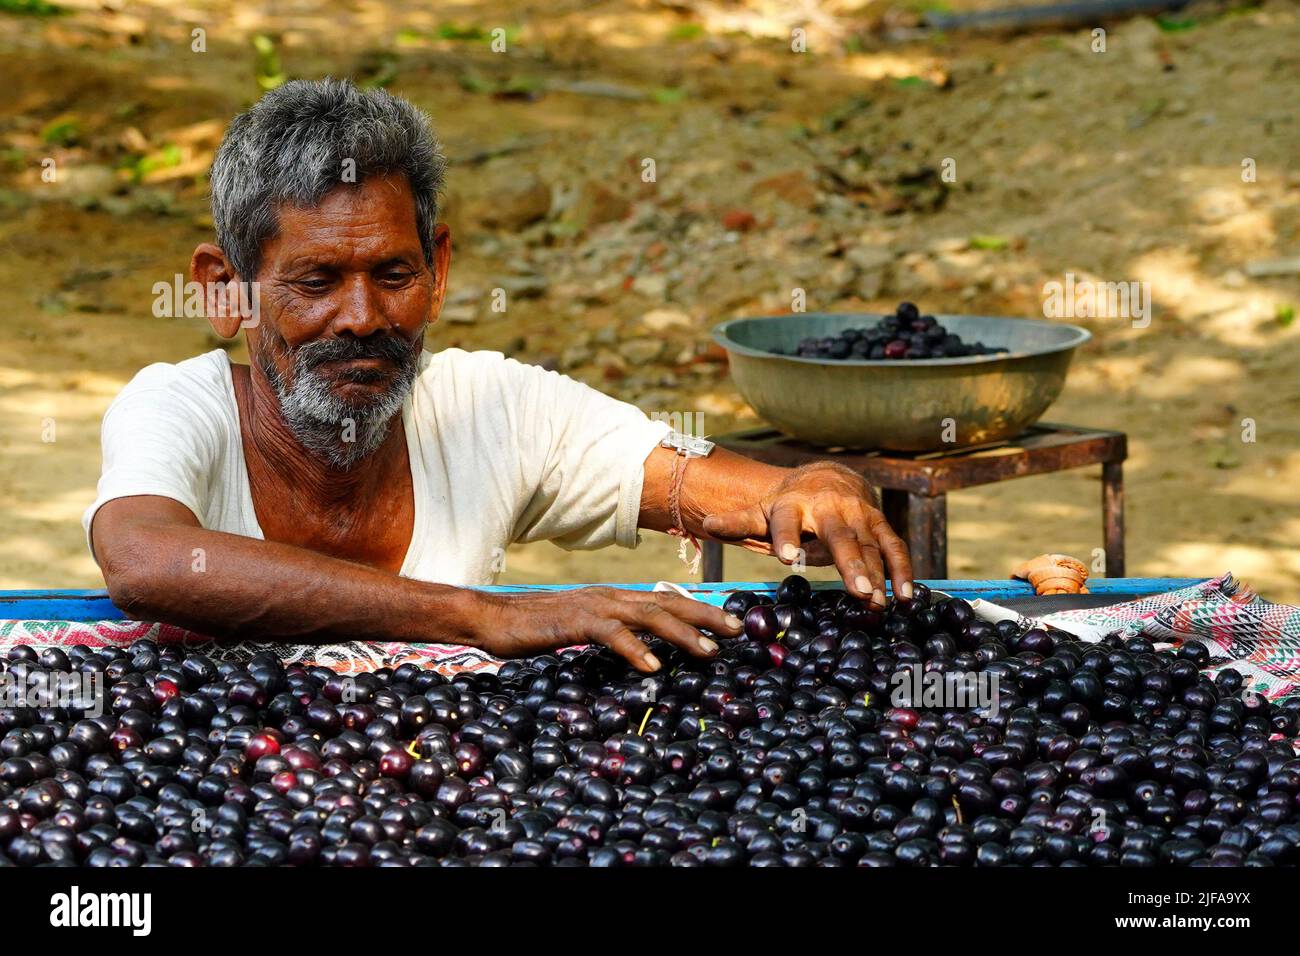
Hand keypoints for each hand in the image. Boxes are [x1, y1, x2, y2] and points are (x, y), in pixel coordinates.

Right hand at [467, 587, 742, 671]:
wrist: (493, 618)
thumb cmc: (536, 628)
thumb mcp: (583, 629)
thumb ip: (612, 633)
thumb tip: (643, 652)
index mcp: (614, 598)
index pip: (666, 600)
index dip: (700, 611)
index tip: (730, 625)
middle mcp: (611, 597)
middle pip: (668, 603)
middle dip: (706, 618)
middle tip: (736, 634)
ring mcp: (594, 606)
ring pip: (648, 616)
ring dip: (681, 635)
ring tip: (708, 653)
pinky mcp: (575, 621)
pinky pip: (611, 634)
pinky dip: (634, 650)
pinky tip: (652, 667)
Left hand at [700, 462, 912, 607]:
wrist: (830, 477)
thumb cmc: (790, 505)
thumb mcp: (762, 512)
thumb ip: (738, 522)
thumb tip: (707, 523)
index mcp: (794, 506)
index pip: (787, 522)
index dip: (788, 538)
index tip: (787, 557)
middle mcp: (830, 509)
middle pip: (839, 536)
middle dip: (850, 562)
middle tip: (858, 590)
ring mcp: (859, 516)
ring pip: (870, 544)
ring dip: (879, 573)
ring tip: (880, 602)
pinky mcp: (880, 524)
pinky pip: (894, 546)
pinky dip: (903, 570)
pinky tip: (907, 596)